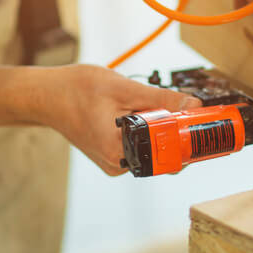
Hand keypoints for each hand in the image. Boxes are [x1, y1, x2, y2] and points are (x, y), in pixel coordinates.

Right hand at [43, 65, 201, 175]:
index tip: (204, 123)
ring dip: (159, 128)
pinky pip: (140, 146)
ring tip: (146, 104)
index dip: (189, 139)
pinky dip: (146, 130)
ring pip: (152, 148)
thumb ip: (161, 100)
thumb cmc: (77, 89)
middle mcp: (117, 164)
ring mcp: (115, 162)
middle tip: (183, 109)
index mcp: (119, 151)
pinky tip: (136, 111)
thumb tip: (193, 106)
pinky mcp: (113, 155)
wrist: (48, 95)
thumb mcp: (124, 88)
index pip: (169, 156)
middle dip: (176, 131)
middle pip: (163, 154)